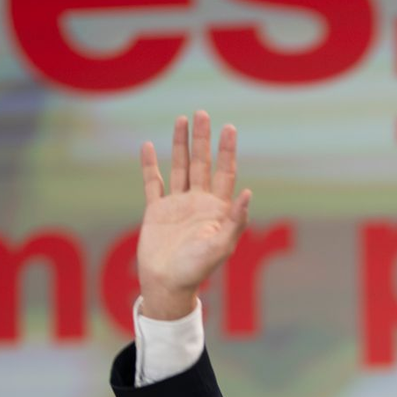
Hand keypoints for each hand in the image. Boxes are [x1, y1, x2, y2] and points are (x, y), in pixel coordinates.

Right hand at [138, 111, 250, 319]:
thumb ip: (236, 220)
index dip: (227, 151)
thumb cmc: (197, 269)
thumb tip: (248, 192)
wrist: (168, 283)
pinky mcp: (156, 211)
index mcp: (217, 211)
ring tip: (181, 119)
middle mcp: (199, 204)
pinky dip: (149, 165)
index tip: (229, 128)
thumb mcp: (221, 246)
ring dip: (180, 144)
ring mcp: (177, 205)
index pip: (225, 174)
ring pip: (179, 168)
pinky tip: (148, 146)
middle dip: (203, 139)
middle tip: (203, 113)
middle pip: (202, 164)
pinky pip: (153, 183)